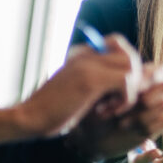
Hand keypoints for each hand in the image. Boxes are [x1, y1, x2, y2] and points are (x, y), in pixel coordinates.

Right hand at [0, 34, 142, 145]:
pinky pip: (126, 81)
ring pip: (131, 65)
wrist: (30, 118)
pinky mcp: (90, 80)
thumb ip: (99, 81)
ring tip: (110, 108)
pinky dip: (123, 101)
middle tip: (118, 101)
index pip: (118, 45)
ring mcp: (88, 64)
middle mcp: (87, 54)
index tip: (117, 92)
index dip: (126, 68)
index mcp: (83, 53)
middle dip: (133, 81)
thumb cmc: (53, 110)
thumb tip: (132, 82)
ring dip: (129, 92)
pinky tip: (103, 113)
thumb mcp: (78, 90)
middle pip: (129, 54)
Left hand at [71, 64, 162, 161]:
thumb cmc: (94, 108)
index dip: (151, 77)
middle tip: (122, 104)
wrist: (91, 135)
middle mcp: (154, 92)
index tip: (134, 86)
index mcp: (144, 77)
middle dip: (144, 96)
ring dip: (141, 112)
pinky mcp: (157, 126)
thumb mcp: (103, 91)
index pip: (162, 71)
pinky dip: (145, 124)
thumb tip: (131, 72)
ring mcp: (157, 109)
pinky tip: (127, 127)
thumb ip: (121, 79)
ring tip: (120, 118)